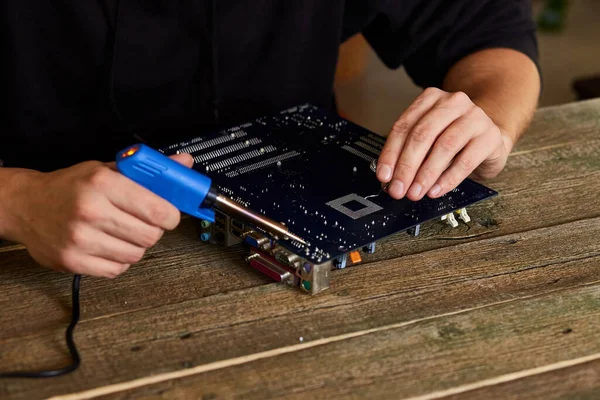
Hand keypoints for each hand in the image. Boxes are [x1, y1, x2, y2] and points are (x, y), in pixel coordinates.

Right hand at [9, 153, 193, 277]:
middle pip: (150, 235)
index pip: (158, 209)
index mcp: (103, 183)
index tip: (169, 214)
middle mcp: (91, 211)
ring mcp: (80, 239)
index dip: (171, 215)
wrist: (26, 205)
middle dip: (153, 230)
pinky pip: (117, 269)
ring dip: (135, 246)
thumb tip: (184, 163)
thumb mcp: (107, 170)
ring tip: (120, 232)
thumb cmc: (71, 186)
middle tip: (142, 222)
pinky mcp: (72, 261)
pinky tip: (107, 245)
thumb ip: (148, 171)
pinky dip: (119, 260)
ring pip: (136, 254)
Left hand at [376, 88, 512, 200]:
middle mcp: (453, 102)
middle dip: (406, 166)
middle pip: (422, 134)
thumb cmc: (454, 142)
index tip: (383, 176)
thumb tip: (391, 178)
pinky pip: (466, 160)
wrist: (490, 140)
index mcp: (430, 99)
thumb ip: (410, 153)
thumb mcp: (429, 141)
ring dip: (426, 174)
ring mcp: (475, 117)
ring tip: (415, 192)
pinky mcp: (490, 136)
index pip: (404, 126)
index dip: (390, 153)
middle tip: (398, 189)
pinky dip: (448, 179)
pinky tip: (436, 191)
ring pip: (444, 146)